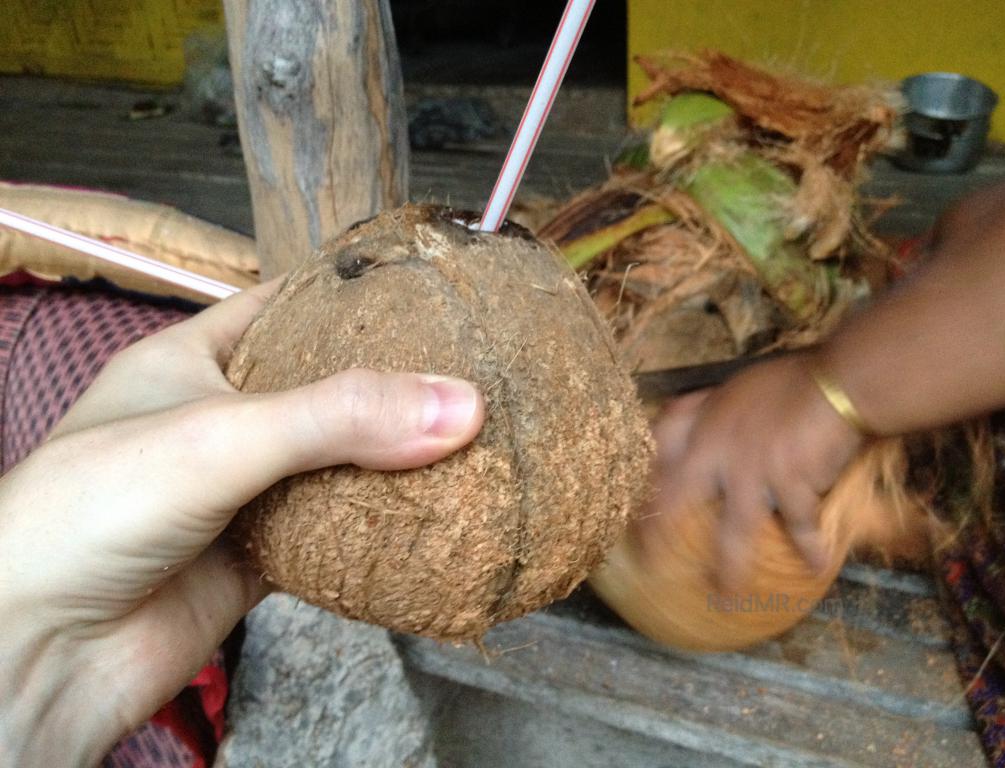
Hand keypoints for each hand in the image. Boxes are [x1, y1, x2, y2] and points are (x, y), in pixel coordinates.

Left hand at [0, 281, 484, 766]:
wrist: (41, 650)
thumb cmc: (88, 512)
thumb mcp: (222, 435)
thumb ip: (339, 417)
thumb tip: (462, 404)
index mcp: (191, 361)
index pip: (283, 307)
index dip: (349, 297)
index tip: (425, 294)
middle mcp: (219, 422)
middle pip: (323, 392)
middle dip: (390, 388)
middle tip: (470, 373)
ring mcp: (241, 493)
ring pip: (335, 468)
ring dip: (392, 466)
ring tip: (473, 442)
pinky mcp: (259, 559)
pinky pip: (335, 536)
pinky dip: (379, 532)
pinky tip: (432, 519)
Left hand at [642, 353, 863, 591]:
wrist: (841, 382)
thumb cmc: (795, 381)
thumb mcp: (740, 387)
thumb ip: (716, 412)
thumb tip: (698, 424)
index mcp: (705, 421)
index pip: (658, 448)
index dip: (643, 478)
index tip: (635, 508)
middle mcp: (718, 447)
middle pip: (675, 499)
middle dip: (659, 535)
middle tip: (651, 565)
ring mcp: (751, 468)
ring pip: (733, 532)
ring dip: (730, 569)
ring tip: (726, 596)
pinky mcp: (788, 483)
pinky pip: (798, 526)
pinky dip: (810, 547)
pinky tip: (816, 565)